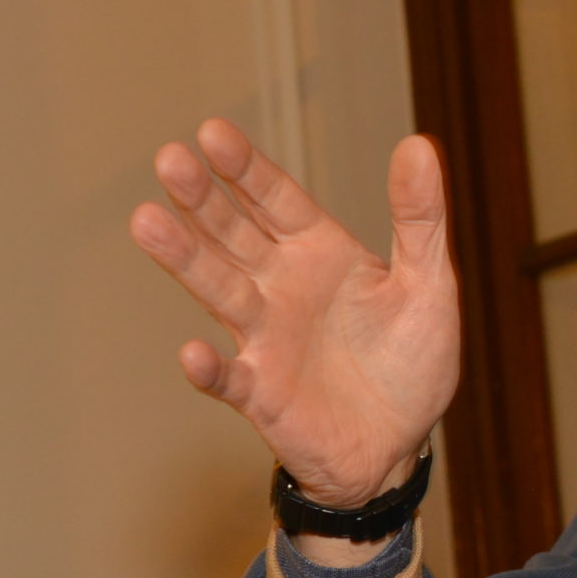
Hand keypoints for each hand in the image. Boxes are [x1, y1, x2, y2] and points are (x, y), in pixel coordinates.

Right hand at [129, 119, 458, 510]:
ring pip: (218, 290)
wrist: (400, 445)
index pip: (273, 198)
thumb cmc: (411, 362)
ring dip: (184, 259)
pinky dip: (210, 369)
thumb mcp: (429, 283)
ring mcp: (264, 338)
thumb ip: (420, 218)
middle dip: (202, 199)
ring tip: (147, 221)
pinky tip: (193, 353)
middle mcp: (280, 286)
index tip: (212, 132)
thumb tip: (420, 144)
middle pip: (232, 233)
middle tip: (168, 159)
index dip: (245, 168)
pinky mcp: (261, 392)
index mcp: (318, 251)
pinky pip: (229, 378)